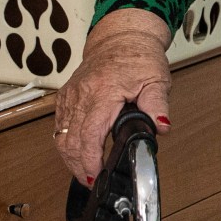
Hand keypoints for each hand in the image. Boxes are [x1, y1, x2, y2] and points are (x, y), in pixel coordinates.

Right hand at [54, 9, 173, 183]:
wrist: (120, 38)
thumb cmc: (138, 57)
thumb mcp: (156, 80)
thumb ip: (158, 105)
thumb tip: (161, 126)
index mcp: (103, 90)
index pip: (90, 132)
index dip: (90, 159)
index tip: (96, 175)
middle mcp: (82, 93)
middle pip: (70, 140)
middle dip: (79, 166)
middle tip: (92, 182)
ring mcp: (71, 95)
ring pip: (61, 136)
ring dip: (70, 159)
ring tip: (85, 174)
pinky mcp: (66, 97)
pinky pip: (59, 127)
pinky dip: (65, 145)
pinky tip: (77, 155)